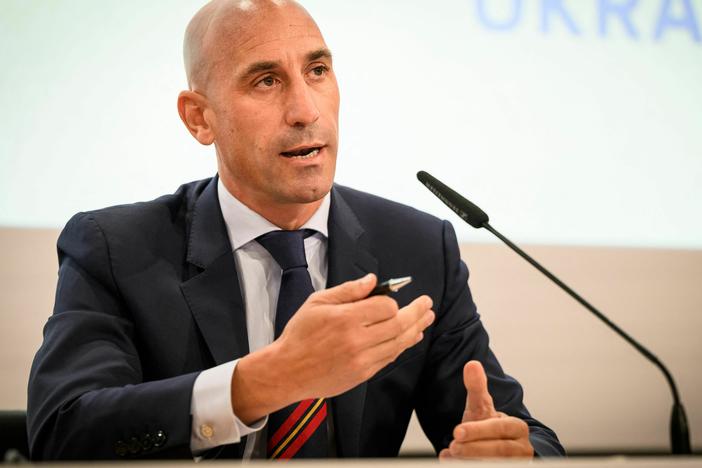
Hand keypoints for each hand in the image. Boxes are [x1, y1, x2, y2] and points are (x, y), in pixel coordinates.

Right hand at [232, 273, 433, 422]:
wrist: (287, 370)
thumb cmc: (300, 334)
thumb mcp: (317, 302)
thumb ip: (348, 290)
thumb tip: (373, 280)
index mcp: (345, 319)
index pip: (385, 307)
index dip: (392, 301)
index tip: (393, 297)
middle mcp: (357, 341)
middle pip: (399, 325)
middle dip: (416, 313)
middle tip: (427, 304)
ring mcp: (362, 360)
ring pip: (398, 344)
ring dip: (415, 330)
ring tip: (426, 319)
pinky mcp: (362, 374)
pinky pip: (389, 358)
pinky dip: (401, 346)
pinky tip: (409, 338)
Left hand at [439, 361, 533, 459]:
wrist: (502, 452)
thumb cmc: (490, 429)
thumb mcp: (483, 408)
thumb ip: (477, 388)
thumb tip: (472, 364)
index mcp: (517, 428)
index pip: (500, 429)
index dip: (479, 431)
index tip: (457, 432)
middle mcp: (520, 449)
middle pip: (499, 451)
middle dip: (474, 449)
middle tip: (453, 446)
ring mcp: (515, 464)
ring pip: (496, 464)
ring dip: (471, 461)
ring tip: (451, 454)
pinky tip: (450, 463)